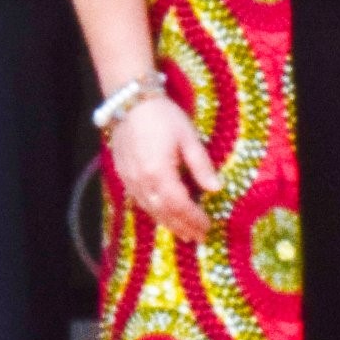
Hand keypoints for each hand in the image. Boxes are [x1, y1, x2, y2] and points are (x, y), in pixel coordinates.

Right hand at [107, 94, 219, 240]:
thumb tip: (216, 189)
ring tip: (184, 233)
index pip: (179, 205)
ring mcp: (130, 180)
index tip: (207, 227)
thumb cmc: (163, 116)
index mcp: (159, 172)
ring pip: (150, 210)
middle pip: (164, 212)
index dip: (194, 219)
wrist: (131, 102)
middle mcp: (142, 181)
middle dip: (182, 226)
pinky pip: (140, 201)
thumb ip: (201, 165)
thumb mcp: (188, 137)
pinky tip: (163, 215)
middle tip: (198, 237)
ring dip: (168, 223)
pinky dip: (154, 212)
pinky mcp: (123, 175)